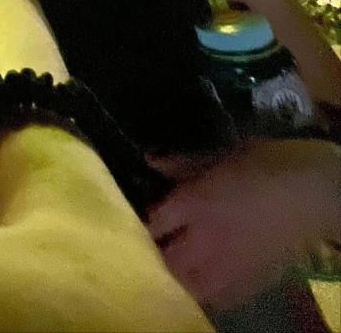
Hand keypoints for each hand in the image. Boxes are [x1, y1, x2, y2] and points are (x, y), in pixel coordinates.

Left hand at [146, 139, 340, 310]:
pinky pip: (215, 297)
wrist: (309, 194)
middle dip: (156, 251)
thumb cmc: (264, 165)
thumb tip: (149, 160)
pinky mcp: (247, 282)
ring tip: (177, 262)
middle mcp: (204, 238)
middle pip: (164, 257)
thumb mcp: (220, 154)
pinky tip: (204, 277)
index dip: (145, 221)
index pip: (153, 222)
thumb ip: (182, 162)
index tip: (144, 216)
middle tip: (157, 242)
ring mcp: (225, 265)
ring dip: (177, 274)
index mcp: (194, 202)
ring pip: (186, 283)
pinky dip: (204, 290)